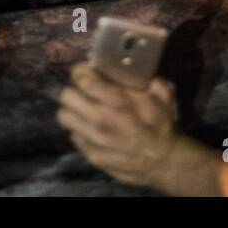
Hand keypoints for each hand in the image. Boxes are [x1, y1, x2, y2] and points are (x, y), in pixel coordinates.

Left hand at [57, 64, 183, 192]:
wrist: (164, 161)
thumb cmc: (161, 125)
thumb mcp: (160, 95)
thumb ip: (144, 78)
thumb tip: (130, 65)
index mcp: (117, 101)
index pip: (82, 79)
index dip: (80, 71)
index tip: (85, 71)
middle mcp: (100, 119)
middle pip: (66, 96)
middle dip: (73, 89)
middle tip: (83, 91)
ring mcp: (94, 139)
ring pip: (64, 117)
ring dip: (72, 110)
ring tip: (83, 109)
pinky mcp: (91, 155)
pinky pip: (74, 136)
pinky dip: (80, 130)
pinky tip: (92, 129)